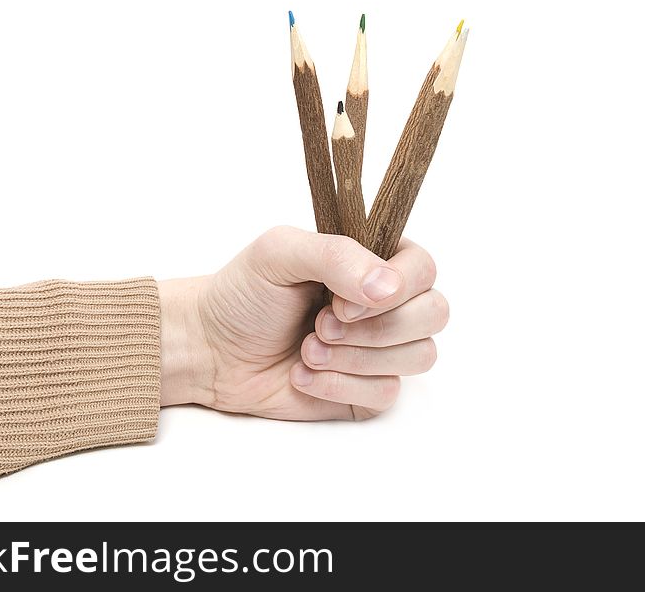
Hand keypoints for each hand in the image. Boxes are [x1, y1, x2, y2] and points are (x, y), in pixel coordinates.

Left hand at [158, 226, 448, 419]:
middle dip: (376, 326)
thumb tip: (388, 287)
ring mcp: (379, 348)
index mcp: (370, 261)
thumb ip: (337, 255)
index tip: (342, 300)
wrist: (211, 350)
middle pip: (434, 314)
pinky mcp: (366, 389)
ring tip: (308, 348)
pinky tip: (303, 374)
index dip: (395, 287)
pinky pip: (386, 392)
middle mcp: (383, 303)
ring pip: (418, 356)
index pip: (424, 268)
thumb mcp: (280, 253)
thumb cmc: (242, 294)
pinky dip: (340, 384)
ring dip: (355, 356)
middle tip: (322, 324)